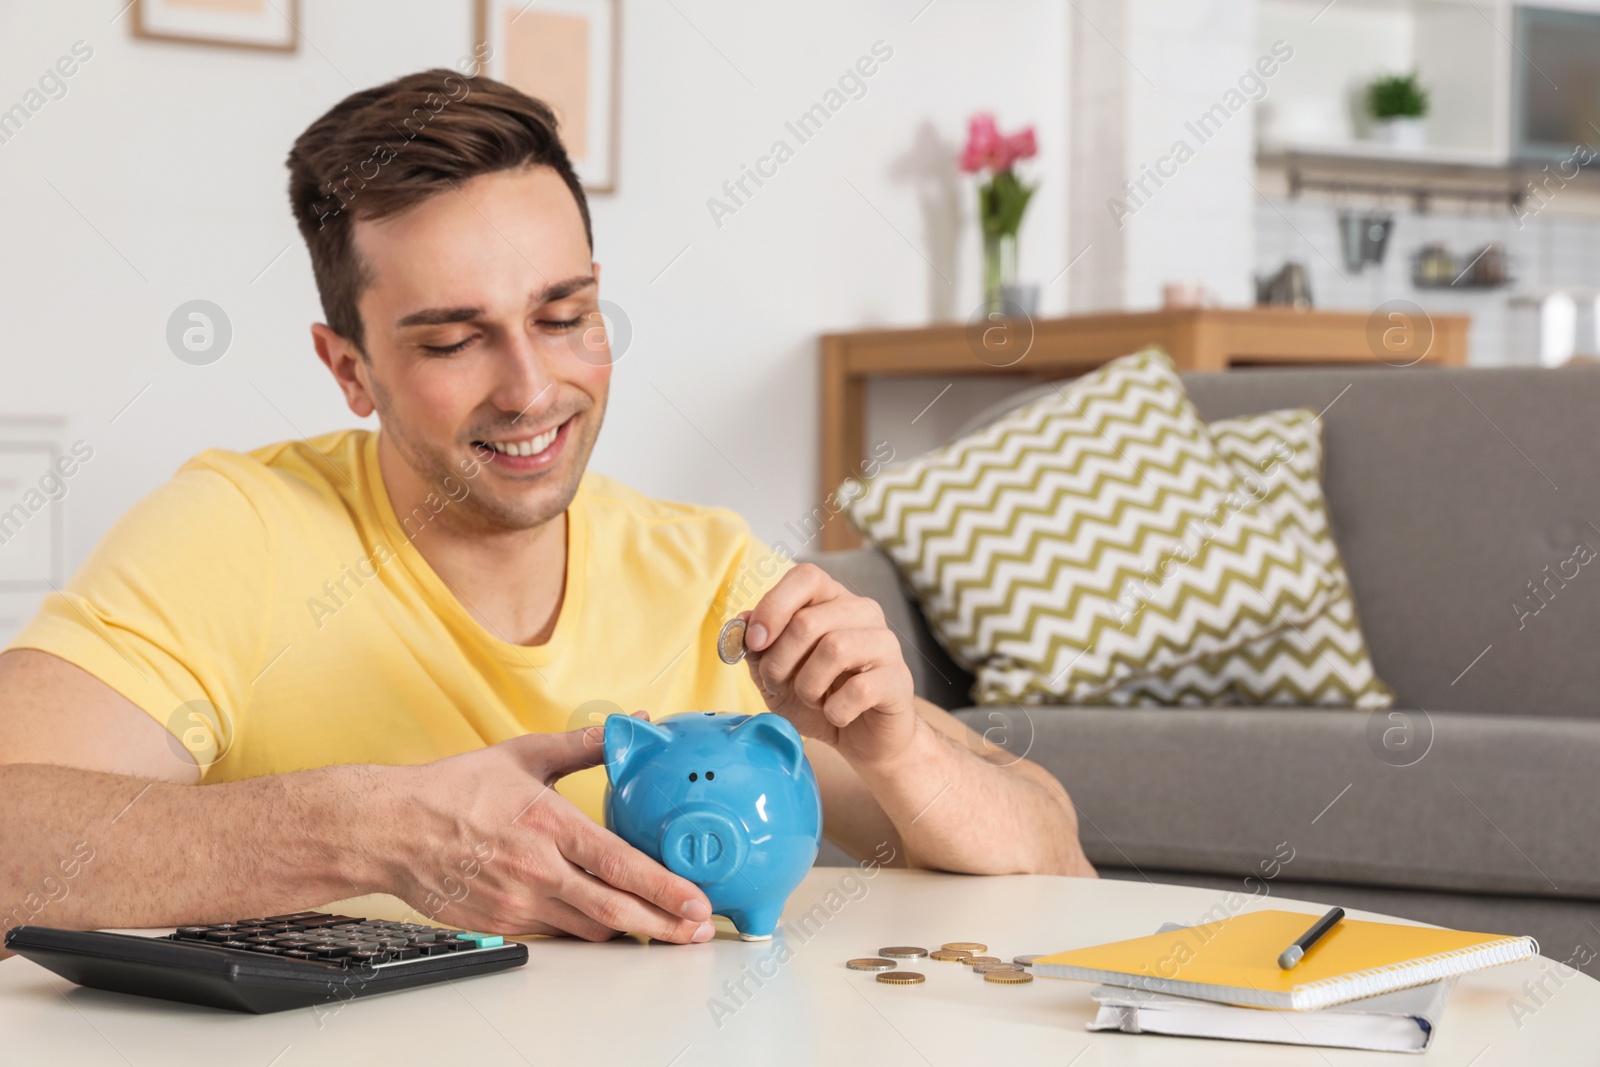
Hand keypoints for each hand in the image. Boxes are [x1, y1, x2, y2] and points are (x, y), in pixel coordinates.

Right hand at [385, 722, 714, 942]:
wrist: (389, 830)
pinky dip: (586, 929)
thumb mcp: (525, 754)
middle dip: (664, 925)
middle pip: (614, 911)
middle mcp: (537, 870)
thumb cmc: (454, 789)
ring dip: (628, 931)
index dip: (664, 889)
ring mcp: (518, 902)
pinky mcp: (502, 923)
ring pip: (589, 929)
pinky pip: (557, 933)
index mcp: (549, 825)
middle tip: (697, 930)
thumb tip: (633, 722)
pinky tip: (608, 923)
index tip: (697, 901)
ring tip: (663, 928)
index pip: (619, 865)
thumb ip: (585, 744)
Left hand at [743, 563, 918, 766]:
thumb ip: (757, 648)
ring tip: (811, 699)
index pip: (806, 577)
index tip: (754, 642)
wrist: (862, 739)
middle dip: (779, 660)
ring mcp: (885, 643)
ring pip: (834, 649)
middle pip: (809, 621)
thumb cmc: (820, 699)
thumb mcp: (776, 675)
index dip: (773, 606)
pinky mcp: (898, 679)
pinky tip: (837, 714)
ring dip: (807, 686)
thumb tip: (743, 623)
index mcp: (832, 600)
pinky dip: (835, 711)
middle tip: (776, 684)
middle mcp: (862, 612)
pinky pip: (858, 690)